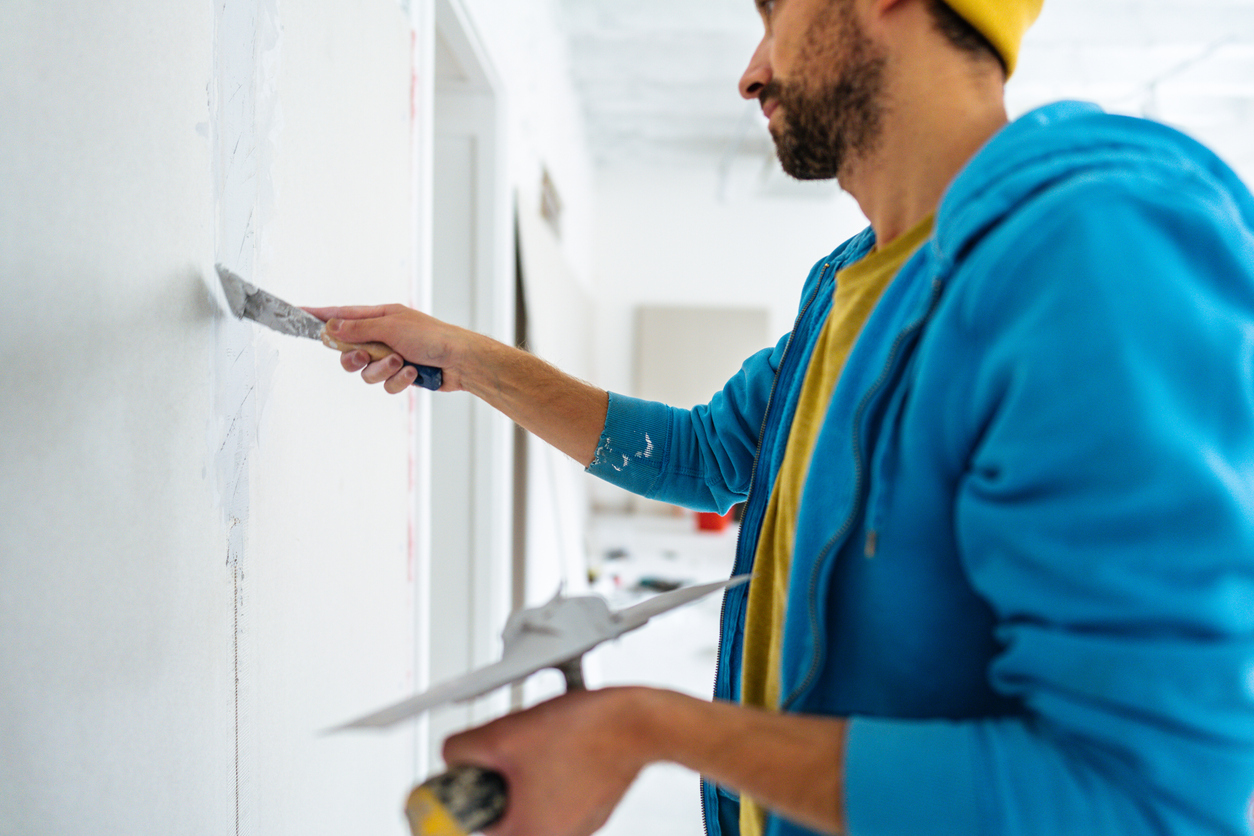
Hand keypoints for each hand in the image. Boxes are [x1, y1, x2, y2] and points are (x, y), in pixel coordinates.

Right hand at [303, 304, 468, 393]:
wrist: (460, 361)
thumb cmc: (431, 337)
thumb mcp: (391, 327)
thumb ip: (358, 328)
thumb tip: (331, 326)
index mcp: (378, 317)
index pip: (342, 315)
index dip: (320, 316)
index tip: (298, 314)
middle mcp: (382, 336)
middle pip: (347, 350)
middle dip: (353, 357)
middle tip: (364, 356)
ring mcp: (390, 357)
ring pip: (365, 372)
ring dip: (382, 370)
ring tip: (401, 363)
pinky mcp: (401, 375)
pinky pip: (385, 384)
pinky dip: (398, 380)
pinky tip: (413, 373)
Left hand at [442, 688, 654, 835]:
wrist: (639, 723)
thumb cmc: (586, 734)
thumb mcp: (503, 734)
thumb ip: (462, 750)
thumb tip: (449, 756)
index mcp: (528, 835)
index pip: (473, 823)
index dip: (463, 793)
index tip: (462, 777)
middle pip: (503, 809)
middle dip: (500, 775)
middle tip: (510, 748)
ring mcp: (578, 826)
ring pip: (530, 798)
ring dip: (527, 770)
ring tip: (542, 742)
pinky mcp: (592, 809)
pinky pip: (557, 792)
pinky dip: (553, 769)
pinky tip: (563, 745)